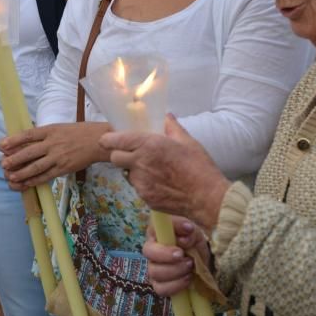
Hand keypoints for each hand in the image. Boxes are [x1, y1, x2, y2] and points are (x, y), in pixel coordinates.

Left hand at [0, 122, 110, 189]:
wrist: (98, 141)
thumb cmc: (78, 132)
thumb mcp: (58, 128)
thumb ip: (43, 135)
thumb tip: (23, 142)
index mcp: (50, 130)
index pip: (28, 135)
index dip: (13, 140)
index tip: (0, 145)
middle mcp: (53, 143)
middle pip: (29, 152)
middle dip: (14, 159)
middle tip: (3, 164)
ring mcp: (58, 157)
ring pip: (36, 167)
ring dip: (21, 173)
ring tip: (10, 176)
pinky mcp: (64, 168)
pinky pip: (46, 176)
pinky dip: (34, 180)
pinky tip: (25, 183)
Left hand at [99, 114, 230, 229]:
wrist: (207, 198)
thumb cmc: (199, 167)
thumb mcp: (187, 142)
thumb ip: (172, 127)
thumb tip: (166, 117)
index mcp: (148, 145)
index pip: (115, 141)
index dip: (109, 140)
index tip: (108, 139)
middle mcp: (140, 163)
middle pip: (114, 158)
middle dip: (119, 155)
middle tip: (131, 154)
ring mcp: (141, 183)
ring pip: (127, 174)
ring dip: (134, 170)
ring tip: (153, 170)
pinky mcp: (145, 198)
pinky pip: (138, 188)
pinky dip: (144, 184)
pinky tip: (160, 183)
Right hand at [144, 215, 210, 296]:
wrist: (200, 263)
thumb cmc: (192, 244)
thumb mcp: (194, 234)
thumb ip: (189, 231)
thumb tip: (187, 230)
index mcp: (156, 233)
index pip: (153, 228)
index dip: (167, 229)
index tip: (185, 236)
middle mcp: (151, 250)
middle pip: (148, 252)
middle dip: (167, 255)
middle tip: (183, 255)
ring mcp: (153, 268)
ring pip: (155, 272)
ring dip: (175, 270)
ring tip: (190, 267)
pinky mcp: (158, 285)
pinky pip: (161, 289)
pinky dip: (176, 285)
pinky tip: (188, 279)